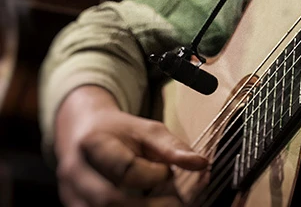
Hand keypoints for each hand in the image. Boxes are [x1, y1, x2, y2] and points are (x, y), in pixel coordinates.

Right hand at [54, 86, 207, 205]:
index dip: (153, 175)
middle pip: (108, 200)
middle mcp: (75, 171)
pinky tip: (146, 206)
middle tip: (174, 203)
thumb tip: (201, 163)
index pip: (125, 168)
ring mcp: (71, 194)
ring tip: (163, 206)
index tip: (169, 172)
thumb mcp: (145, 130)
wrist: (82, 131)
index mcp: (94, 143)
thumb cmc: (118, 132)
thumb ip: (172, 147)